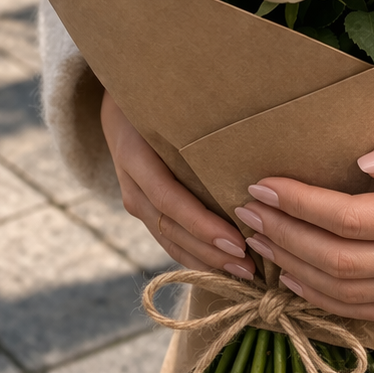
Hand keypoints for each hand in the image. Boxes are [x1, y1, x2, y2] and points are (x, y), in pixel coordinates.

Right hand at [101, 90, 254, 278]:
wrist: (119, 101)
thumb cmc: (159, 97)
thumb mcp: (172, 104)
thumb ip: (202, 123)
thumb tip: (254, 140)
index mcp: (136, 156)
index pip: (171, 200)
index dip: (203, 226)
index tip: (238, 243)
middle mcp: (132, 183)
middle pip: (171, 228)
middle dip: (210, 252)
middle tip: (251, 269)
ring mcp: (134, 199)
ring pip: (168, 240)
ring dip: (205, 261)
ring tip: (243, 274)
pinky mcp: (143, 208)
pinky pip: (167, 238)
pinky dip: (194, 255)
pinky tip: (221, 266)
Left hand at [232, 108, 373, 319]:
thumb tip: (363, 163)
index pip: (351, 221)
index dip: (300, 205)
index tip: (261, 184)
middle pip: (341, 265)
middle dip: (286, 238)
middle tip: (246, 210)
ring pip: (352, 297)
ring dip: (299, 272)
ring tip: (260, 241)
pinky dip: (329, 298)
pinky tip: (301, 276)